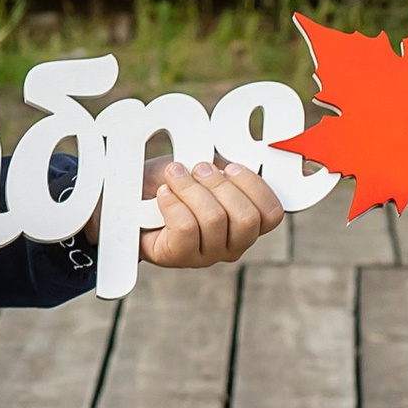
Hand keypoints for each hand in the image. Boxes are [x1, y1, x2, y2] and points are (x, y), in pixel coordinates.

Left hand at [140, 159, 285, 269]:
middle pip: (246, 218)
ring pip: (214, 220)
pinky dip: (173, 204)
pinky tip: (163, 194)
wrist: (135, 199)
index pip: (272, 214)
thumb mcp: (206, 169)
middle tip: (198, 168)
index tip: (230, 166)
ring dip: (191, 189)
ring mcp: (207, 254)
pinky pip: (186, 228)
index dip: (254, 186)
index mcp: (248, 223)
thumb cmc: (176, 183)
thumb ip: (226, 166)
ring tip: (175, 175)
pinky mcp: (179, 257)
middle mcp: (232, 244)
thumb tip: (237, 151)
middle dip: (220, 184)